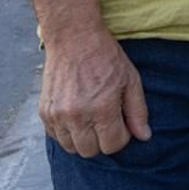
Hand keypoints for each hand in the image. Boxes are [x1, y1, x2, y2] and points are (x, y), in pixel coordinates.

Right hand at [39, 27, 150, 157]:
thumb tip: (144, 136)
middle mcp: (77, 115)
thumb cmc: (106, 57)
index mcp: (102, 108)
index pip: (112, 145)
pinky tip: (76, 115)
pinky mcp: (44, 112)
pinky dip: (67, 132)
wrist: (74, 38)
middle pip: (90, 151)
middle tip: (107, 121)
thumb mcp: (131, 80)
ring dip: (83, 139)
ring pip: (71, 147)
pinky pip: (56, 137)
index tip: (122, 123)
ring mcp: (57, 115)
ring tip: (91, 119)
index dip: (121, 137)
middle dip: (102, 141)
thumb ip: (137, 111)